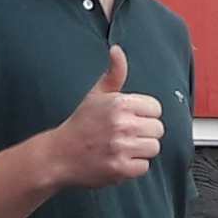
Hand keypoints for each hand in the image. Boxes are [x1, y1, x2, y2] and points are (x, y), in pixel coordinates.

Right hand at [48, 47, 164, 188]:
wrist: (58, 155)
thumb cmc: (80, 124)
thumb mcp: (96, 94)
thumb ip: (114, 73)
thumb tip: (117, 50)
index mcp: (120, 103)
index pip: (156, 109)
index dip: (144, 115)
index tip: (130, 119)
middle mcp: (122, 123)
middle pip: (158, 129)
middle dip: (144, 133)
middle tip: (125, 135)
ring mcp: (121, 147)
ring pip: (153, 148)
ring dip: (140, 150)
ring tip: (122, 147)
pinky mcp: (120, 168)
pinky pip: (144, 167)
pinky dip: (133, 167)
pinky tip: (118, 160)